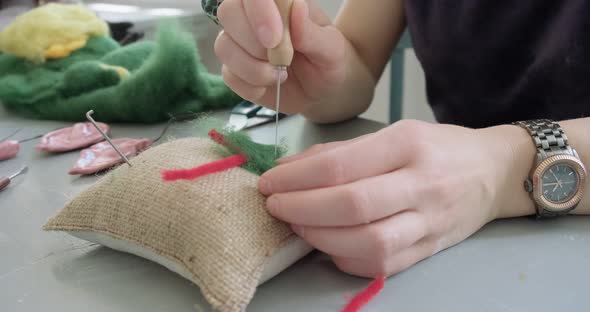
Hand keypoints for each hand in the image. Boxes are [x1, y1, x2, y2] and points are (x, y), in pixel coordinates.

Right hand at [214, 0, 348, 113]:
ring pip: (224, 46)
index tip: (274, 38)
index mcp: (279, 2)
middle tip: (283, 60)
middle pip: (228, 12)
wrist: (325, 90)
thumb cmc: (329, 61)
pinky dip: (251, 85)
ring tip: (281, 74)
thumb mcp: (331, 48)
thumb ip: (312, 32)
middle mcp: (253, 17)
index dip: (257, 9)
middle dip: (253, 42)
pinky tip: (271, 84)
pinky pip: (229, 75)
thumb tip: (297, 8)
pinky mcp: (235, 69)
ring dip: (253, 67)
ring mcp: (241, 43)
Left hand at [258, 120, 527, 277]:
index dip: (296, 179)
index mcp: (407, 144)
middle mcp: (421, 184)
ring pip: (369, 243)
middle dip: (301, 209)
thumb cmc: (437, 147)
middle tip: (275, 206)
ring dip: (320, 238)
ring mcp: (429, 222)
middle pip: (352, 206)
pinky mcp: (430, 250)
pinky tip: (327, 245)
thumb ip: (341, 152)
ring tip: (298, 226)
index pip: (341, 166)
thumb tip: (288, 168)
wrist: (495, 173)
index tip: (268, 183)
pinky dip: (345, 258)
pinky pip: (383, 265)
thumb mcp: (394, 132)